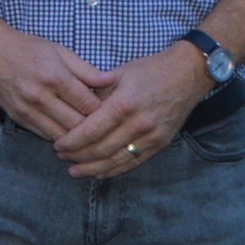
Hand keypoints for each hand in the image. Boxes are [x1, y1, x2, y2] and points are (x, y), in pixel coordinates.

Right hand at [0, 24, 113, 143]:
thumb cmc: (28, 48)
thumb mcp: (60, 51)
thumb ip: (87, 70)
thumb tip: (112, 81)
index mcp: (54, 77)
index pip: (89, 105)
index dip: (105, 111)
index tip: (112, 111)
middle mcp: (39, 96)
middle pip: (77, 124)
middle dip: (94, 128)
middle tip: (104, 127)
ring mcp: (26, 109)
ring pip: (61, 136)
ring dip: (77, 137)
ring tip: (89, 134)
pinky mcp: (17, 118)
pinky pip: (44, 135)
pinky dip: (59, 136)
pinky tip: (68, 132)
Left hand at [54, 43, 214, 178]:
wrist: (186, 75)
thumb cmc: (149, 71)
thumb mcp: (118, 74)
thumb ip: (95, 93)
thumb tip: (71, 110)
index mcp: (124, 103)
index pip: (91, 130)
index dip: (72, 141)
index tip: (58, 144)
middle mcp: (139, 123)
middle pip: (102, 149)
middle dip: (78, 156)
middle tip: (61, 156)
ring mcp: (152, 136)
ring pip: (117, 160)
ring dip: (93, 168)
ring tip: (74, 170)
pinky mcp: (160, 144)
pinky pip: (134, 163)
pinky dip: (114, 170)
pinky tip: (98, 173)